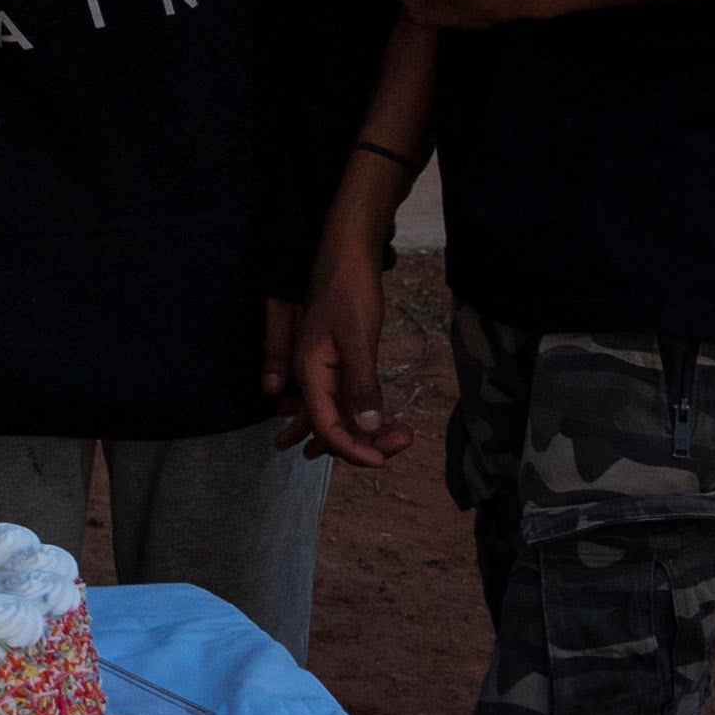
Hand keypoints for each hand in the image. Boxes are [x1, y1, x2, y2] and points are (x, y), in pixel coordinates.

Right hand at [276, 203, 412, 466]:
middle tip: (404, 441)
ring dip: (369, 430)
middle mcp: (312, 375)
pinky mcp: (339, 362)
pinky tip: (388, 419)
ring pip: (342, 414)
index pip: (325, 425)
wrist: (347, 253)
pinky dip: (368, 412)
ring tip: (403, 434)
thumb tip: (366, 428)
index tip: (380, 460)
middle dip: (366, 441)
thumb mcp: (359, 338)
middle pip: (333, 425)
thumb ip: (361, 384)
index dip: (351, 449)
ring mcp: (325, 369)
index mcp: (310, 372)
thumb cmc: (350, 290)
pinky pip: (348, 398)